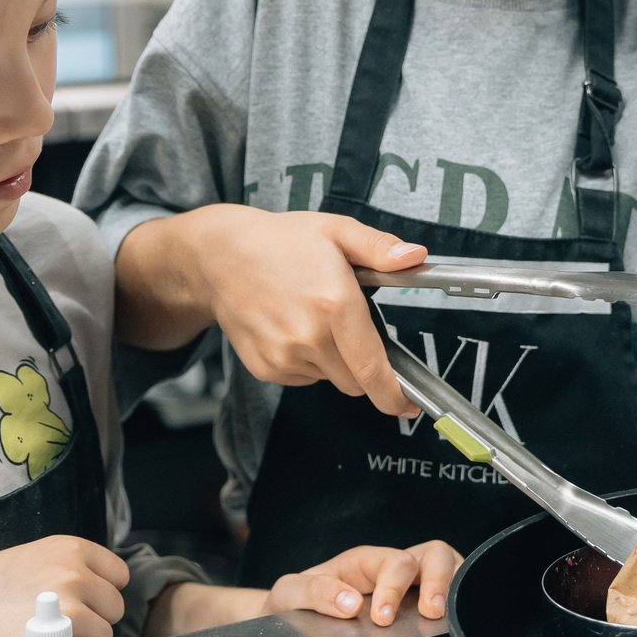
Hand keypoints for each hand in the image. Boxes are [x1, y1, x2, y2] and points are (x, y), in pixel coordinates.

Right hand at [0, 536, 127, 636]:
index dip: (102, 594)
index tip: (83, 605)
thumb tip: (93, 592)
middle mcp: (74, 574)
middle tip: (58, 630)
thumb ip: (62, 570)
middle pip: (114, 608)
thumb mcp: (24, 562)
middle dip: (93, 622)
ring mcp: (71, 610)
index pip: (118, 574)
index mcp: (68, 549)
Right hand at [186, 208, 426, 416]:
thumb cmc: (281, 241)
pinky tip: (295, 328)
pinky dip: (309, 362)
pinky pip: (304, 378)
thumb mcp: (337, 231)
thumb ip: (379, 248)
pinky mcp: (265, 367)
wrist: (220, 257)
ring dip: (335, 361)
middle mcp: (309, 337)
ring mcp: (283, 356)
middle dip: (364, 366)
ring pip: (330, 379)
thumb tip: (415, 257)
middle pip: (356, 382)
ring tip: (315, 319)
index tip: (409, 406)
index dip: (395, 396)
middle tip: (350, 329)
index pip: (373, 370)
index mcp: (335, 305)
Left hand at [259, 541, 463, 625]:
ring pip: (451, 568)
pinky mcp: (421, 611)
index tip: (381, 618)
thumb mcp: (290, 593)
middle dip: (437, 580)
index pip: (393, 561)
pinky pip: (452, 598)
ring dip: (455, 588)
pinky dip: (460, 605)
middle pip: (434, 554)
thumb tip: (350, 604)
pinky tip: (454, 626)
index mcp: (365, 563)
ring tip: (446, 618)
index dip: (393, 587)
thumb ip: (313, 591)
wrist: (286, 624)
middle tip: (430, 612)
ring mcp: (412, 589)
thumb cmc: (293, 604)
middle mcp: (393, 571)